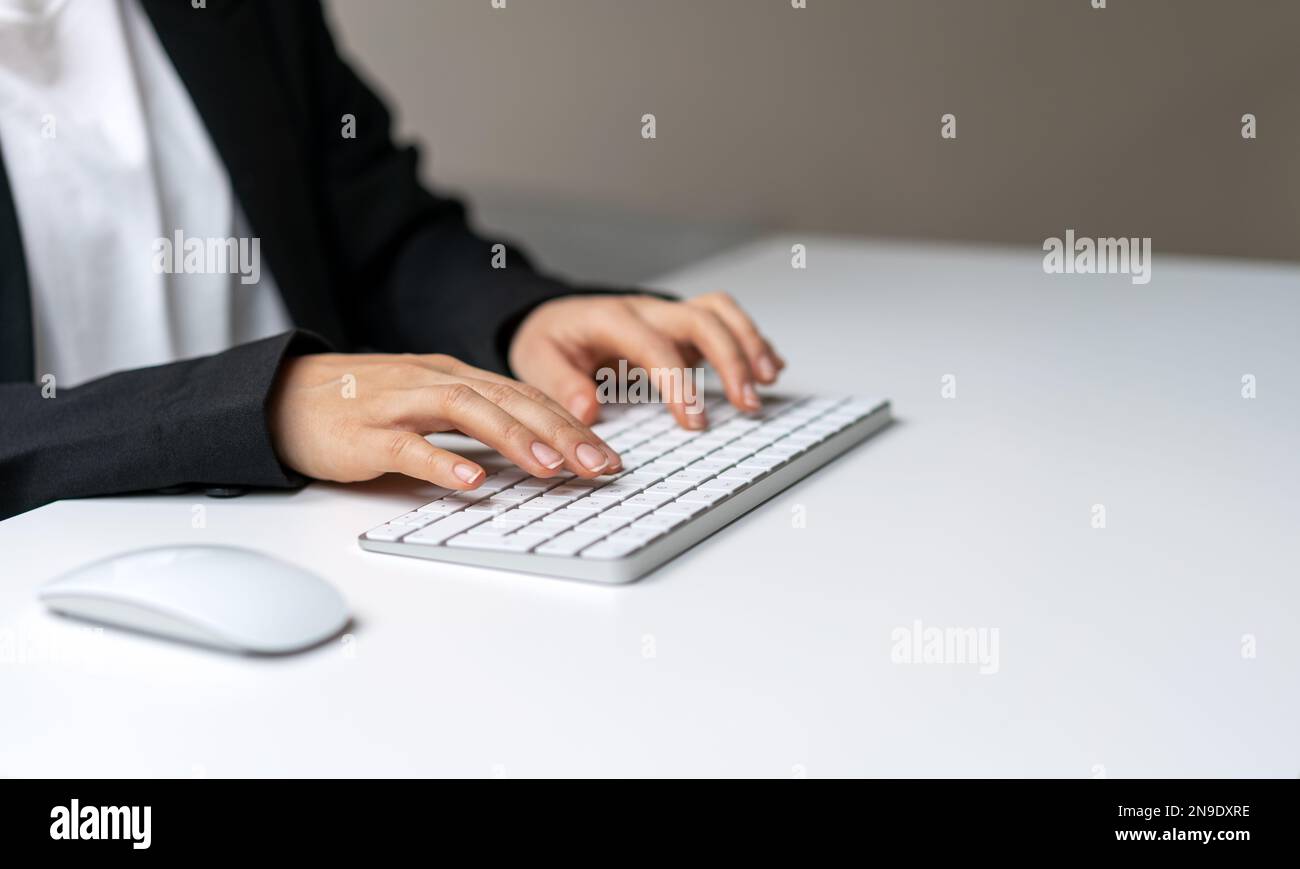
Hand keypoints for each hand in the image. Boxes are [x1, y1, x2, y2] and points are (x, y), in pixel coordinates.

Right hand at [267, 353, 621, 489]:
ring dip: (515, 439)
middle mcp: (433, 383)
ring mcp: (398, 405)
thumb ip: (477, 421)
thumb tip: (538, 449)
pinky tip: (472, 482)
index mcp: (454, 376)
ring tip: (553, 468)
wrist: (283, 397)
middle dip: (562, 433)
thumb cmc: (363, 407)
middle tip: (602, 467)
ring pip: (467, 411)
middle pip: (509, 399)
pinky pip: (408, 447)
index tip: (610, 457)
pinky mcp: (364, 435)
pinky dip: (442, 462)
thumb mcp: (429, 406)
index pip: (525, 396)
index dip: (572, 424)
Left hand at [508, 292, 785, 428]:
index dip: (678, 383)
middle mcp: (646, 310)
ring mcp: (667, 315)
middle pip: (701, 319)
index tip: (695, 422)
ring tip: (769, 379)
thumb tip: (588, 410)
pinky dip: (751, 341)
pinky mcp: (681, 326)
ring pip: (720, 312)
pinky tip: (770, 368)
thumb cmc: (548, 341)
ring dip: (749, 343)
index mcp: (610, 318)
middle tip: (747, 402)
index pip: (654, 346)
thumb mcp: (536, 362)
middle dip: (731, 359)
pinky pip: (724, 321)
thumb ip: (562, 385)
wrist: (551, 317)